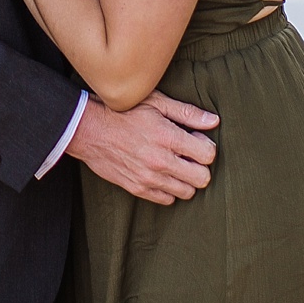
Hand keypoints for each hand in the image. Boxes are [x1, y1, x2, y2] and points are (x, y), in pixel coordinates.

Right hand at [65, 91, 219, 204]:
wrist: (89, 131)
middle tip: (189, 154)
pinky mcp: (137, 189)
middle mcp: (160, 161)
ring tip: (176, 163)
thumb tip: (214, 121)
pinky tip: (163, 173)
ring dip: (186, 179)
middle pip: (202, 179)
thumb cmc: (123, 112)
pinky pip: (167, 200)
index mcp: (167, 137)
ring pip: (187, 192)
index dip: (206, 146)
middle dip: (201, 166)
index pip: (208, 155)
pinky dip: (170, 189)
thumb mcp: (156, 103)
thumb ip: (187, 113)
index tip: (196, 139)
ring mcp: (148, 178)